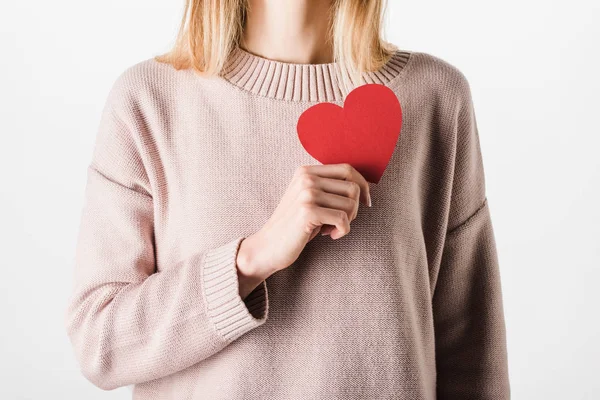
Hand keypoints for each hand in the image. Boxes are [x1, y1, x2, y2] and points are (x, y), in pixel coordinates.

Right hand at [236, 163, 370, 283]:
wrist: (268, 246)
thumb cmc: (295, 226)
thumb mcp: (310, 199)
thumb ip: (328, 187)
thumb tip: (364, 185)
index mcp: (306, 171)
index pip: (347, 169)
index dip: (363, 185)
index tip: (367, 202)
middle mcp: (306, 178)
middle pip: (353, 187)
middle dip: (354, 208)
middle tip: (340, 221)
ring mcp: (306, 193)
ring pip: (351, 204)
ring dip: (347, 221)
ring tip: (330, 228)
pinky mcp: (308, 211)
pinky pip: (343, 219)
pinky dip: (342, 231)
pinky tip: (328, 235)